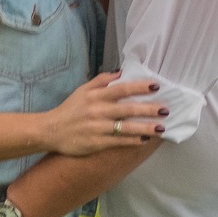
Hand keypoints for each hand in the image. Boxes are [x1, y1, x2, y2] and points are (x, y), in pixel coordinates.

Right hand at [43, 71, 166, 155]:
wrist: (52, 131)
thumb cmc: (70, 109)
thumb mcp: (83, 90)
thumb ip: (102, 80)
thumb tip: (122, 73)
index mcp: (96, 96)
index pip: (121, 89)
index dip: (139, 87)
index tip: (156, 86)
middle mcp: (98, 111)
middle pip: (127, 109)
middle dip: (148, 109)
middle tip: (165, 109)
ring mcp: (98, 128)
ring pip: (126, 128)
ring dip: (145, 128)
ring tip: (161, 128)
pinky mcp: (96, 143)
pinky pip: (118, 142)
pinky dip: (132, 141)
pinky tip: (144, 140)